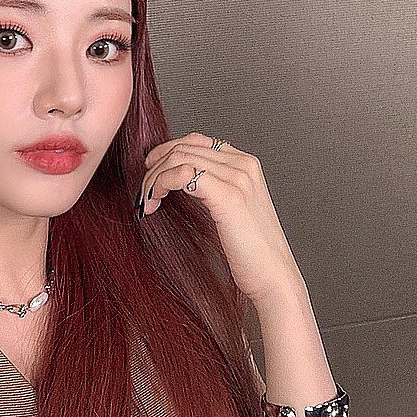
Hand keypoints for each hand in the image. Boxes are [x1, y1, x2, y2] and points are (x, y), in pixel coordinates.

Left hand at [135, 132, 308, 310]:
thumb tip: (174, 177)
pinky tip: (156, 203)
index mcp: (245, 163)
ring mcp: (238, 178)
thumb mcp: (229, 208)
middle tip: (144, 193)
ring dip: (154, 179)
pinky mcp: (228, 196)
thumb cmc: (249, 250)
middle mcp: (243, 164)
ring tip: (148, 202)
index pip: (195, 140)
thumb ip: (210, 187)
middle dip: (155, 168)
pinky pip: (183, 175)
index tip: (150, 169)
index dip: (166, 151)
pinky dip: (161, 184)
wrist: (272, 277)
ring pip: (179, 158)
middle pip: (183, 148)